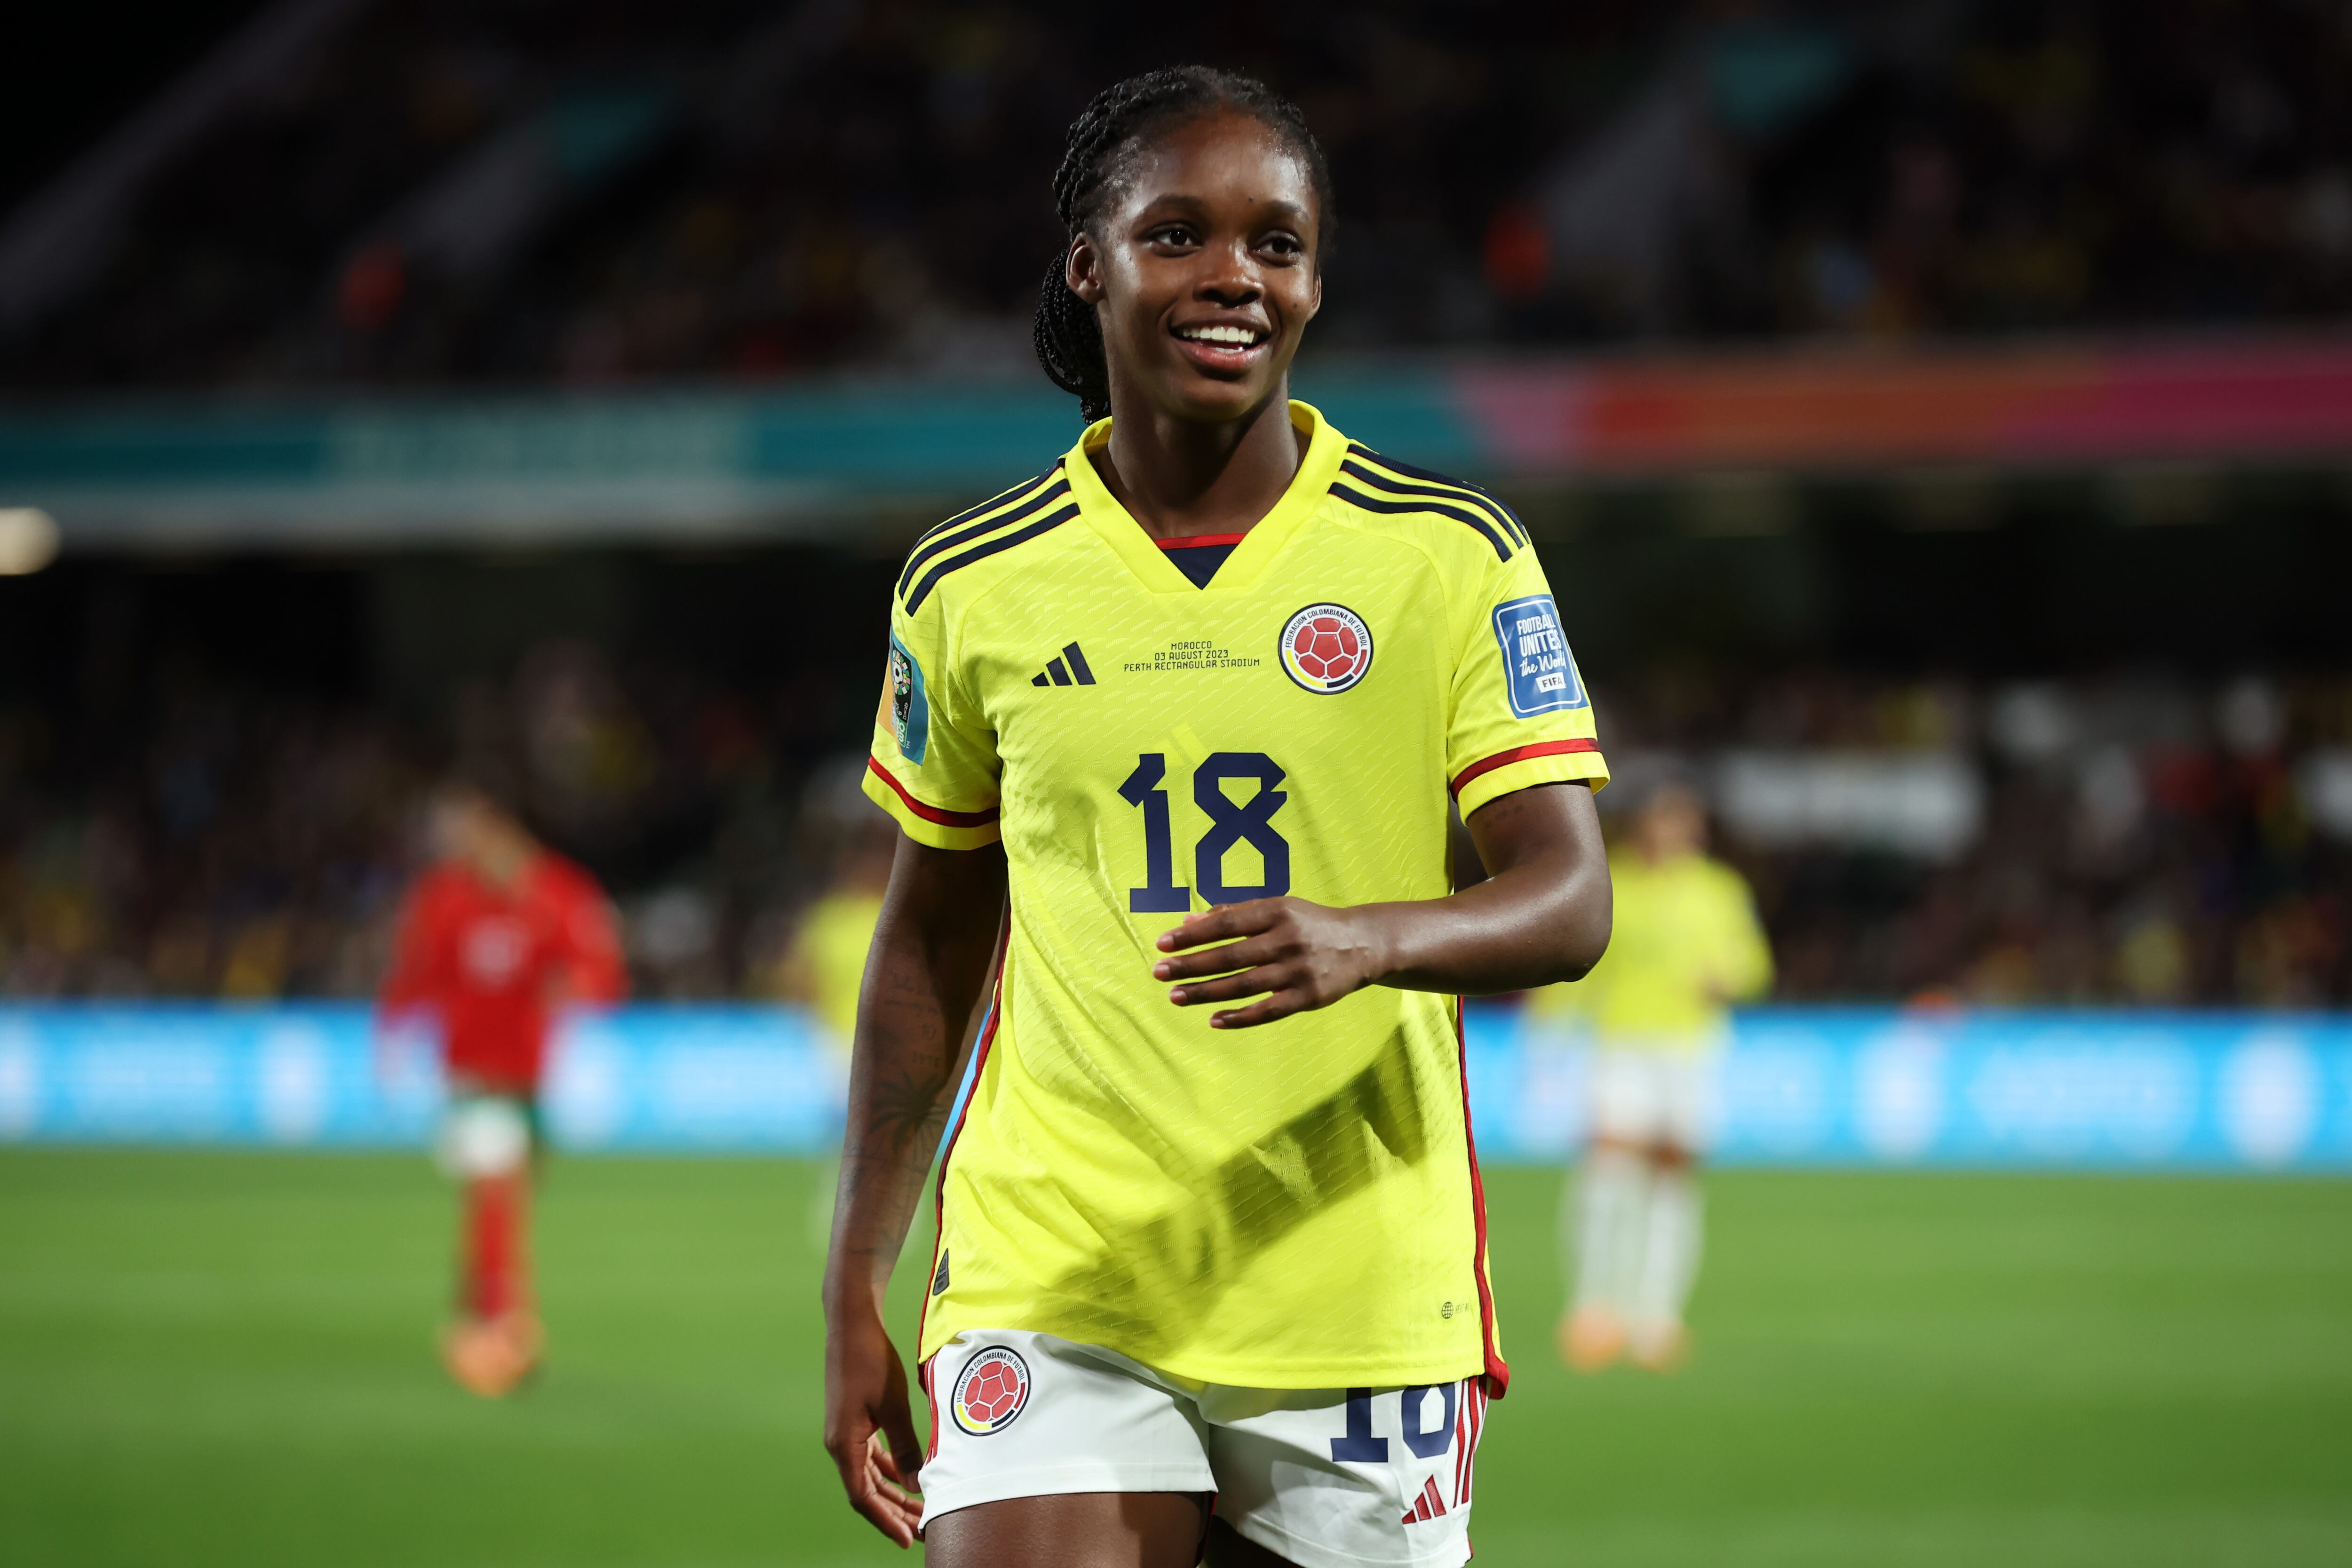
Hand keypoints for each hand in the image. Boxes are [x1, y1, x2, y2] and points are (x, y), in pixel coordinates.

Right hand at [823, 1296, 924, 1546]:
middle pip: (867, 1490)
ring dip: (894, 1492)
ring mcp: (847, 1432)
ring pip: (871, 1475)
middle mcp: (840, 1443)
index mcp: (843, 1444)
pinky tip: (910, 1477)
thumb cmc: (870, 1360)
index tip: (908, 1539)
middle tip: (923, 1529)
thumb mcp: (893, 1407)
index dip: (885, 1520)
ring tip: (922, 1508)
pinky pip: (872, 1456)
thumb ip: (906, 1447)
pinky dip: (890, 1469)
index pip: (863, 1496)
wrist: (852, 1324)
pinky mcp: (855, 1421)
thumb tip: (918, 1484)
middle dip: (895, 1512)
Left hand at [1152, 897, 1389, 1028]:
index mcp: (1277, 912)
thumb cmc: (1308, 923)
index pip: (1226, 923)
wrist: (1363, 944)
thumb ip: (1235, 913)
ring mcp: (1298, 971)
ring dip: (1206, 992)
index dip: (1193, 934)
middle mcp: (1287, 940)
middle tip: (1158, 972)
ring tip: (1175, 996)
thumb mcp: (1277, 908)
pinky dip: (1240, 1017)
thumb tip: (1188, 920)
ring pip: (1244, 985)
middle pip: (1230, 956)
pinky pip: (1268, 1011)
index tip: (1162, 943)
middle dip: (1191, 965)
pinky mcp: (1309, 997)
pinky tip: (1214, 1020)